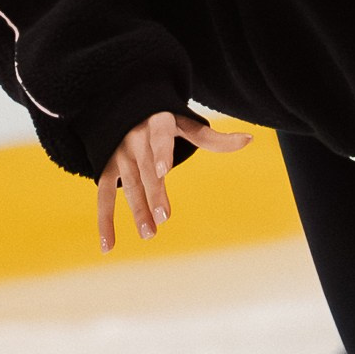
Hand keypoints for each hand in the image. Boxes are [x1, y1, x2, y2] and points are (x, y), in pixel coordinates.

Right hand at [96, 110, 251, 252]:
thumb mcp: (186, 124)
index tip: (163, 169)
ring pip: (128, 186)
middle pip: (146, 169)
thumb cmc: (163, 120)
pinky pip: (103, 196)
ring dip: (136, 210)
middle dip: (153, 193)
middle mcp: (135, 138)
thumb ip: (214, 138)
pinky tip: (109, 246)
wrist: (123, 107)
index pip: (159, 137)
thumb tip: (251, 139)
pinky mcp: (106, 169)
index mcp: (157, 124)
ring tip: (149, 234)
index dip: (161, 152)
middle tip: (163, 218)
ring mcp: (119, 155)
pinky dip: (105, 221)